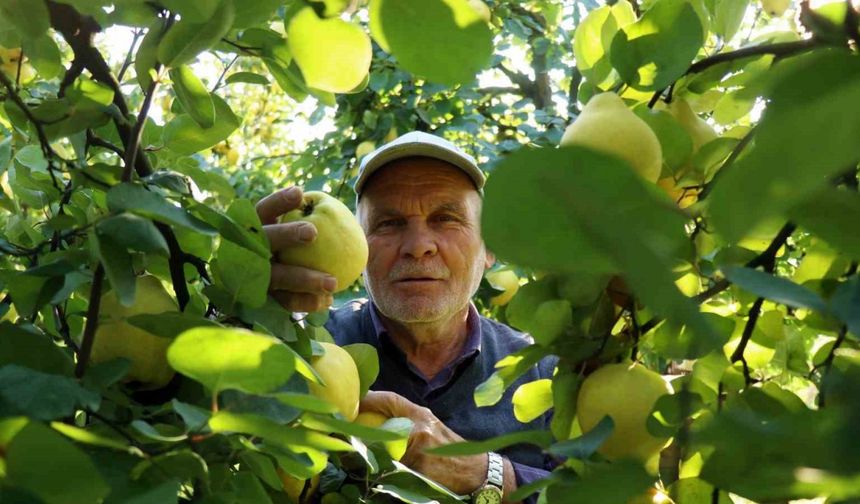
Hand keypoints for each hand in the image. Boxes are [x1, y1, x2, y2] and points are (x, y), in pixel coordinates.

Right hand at [256, 186, 336, 311]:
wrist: (257, 289)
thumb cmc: (286, 253)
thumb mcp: (287, 236)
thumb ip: (305, 226)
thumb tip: (338, 214)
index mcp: (255, 231)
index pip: (262, 211)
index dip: (278, 201)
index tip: (300, 193)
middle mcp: (249, 252)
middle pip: (265, 241)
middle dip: (286, 234)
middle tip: (312, 232)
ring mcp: (254, 278)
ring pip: (277, 277)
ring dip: (304, 279)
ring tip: (332, 283)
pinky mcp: (263, 300)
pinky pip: (285, 302)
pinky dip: (306, 302)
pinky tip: (327, 301)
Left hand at [359, 391, 487, 494]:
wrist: (478, 472)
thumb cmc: (452, 451)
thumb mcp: (432, 429)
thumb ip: (408, 423)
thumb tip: (378, 423)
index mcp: (422, 415)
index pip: (391, 399)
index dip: (369, 398)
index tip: (352, 401)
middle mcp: (419, 427)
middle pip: (380, 425)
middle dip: (361, 430)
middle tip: (345, 431)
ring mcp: (419, 447)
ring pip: (383, 449)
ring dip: (368, 453)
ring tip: (353, 457)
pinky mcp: (418, 467)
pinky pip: (392, 468)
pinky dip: (382, 470)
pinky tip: (374, 473)